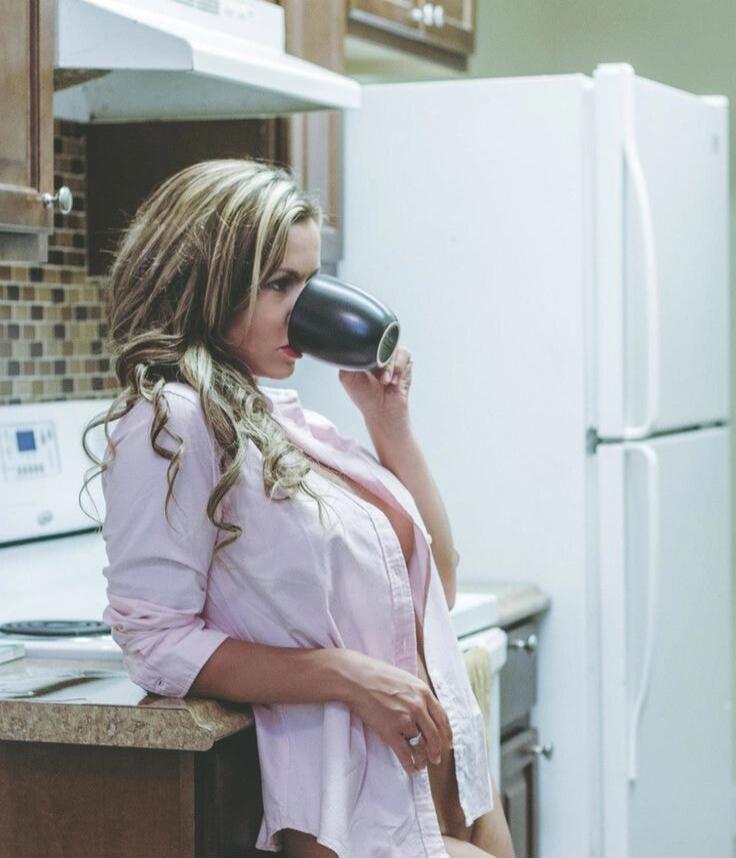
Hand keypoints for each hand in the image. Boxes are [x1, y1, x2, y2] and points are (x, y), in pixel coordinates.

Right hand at [336, 648, 452, 774]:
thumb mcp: (405, 679)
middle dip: (437, 750)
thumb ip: (417, 694)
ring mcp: (404, 719)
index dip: (446, 734)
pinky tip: (411, 769)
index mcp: (423, 692)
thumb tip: (424, 709)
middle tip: (436, 759)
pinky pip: (405, 753)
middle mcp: (418, 707)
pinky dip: (410, 764)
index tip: (447, 743)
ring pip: (420, 745)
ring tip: (422, 764)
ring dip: (422, 758)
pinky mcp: (390, 731)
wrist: (356, 678)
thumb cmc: (378, 675)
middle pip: (434, 735)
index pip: (442, 718)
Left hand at [338, 346, 412, 421]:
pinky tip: (393, 381)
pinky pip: (404, 354)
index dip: (367, 345)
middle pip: (381, 340)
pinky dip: (399, 368)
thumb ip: (348, 358)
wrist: (382, 410)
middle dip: (379, 358)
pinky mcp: (405, 361)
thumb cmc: (365, 397)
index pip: (366, 337)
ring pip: (393, 347)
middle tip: (375, 372)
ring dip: (389, 367)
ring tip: (385, 381)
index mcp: (363, 353)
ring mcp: (392, 355)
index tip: (368, 360)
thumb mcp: (347, 375)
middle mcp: (378, 352)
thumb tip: (349, 344)